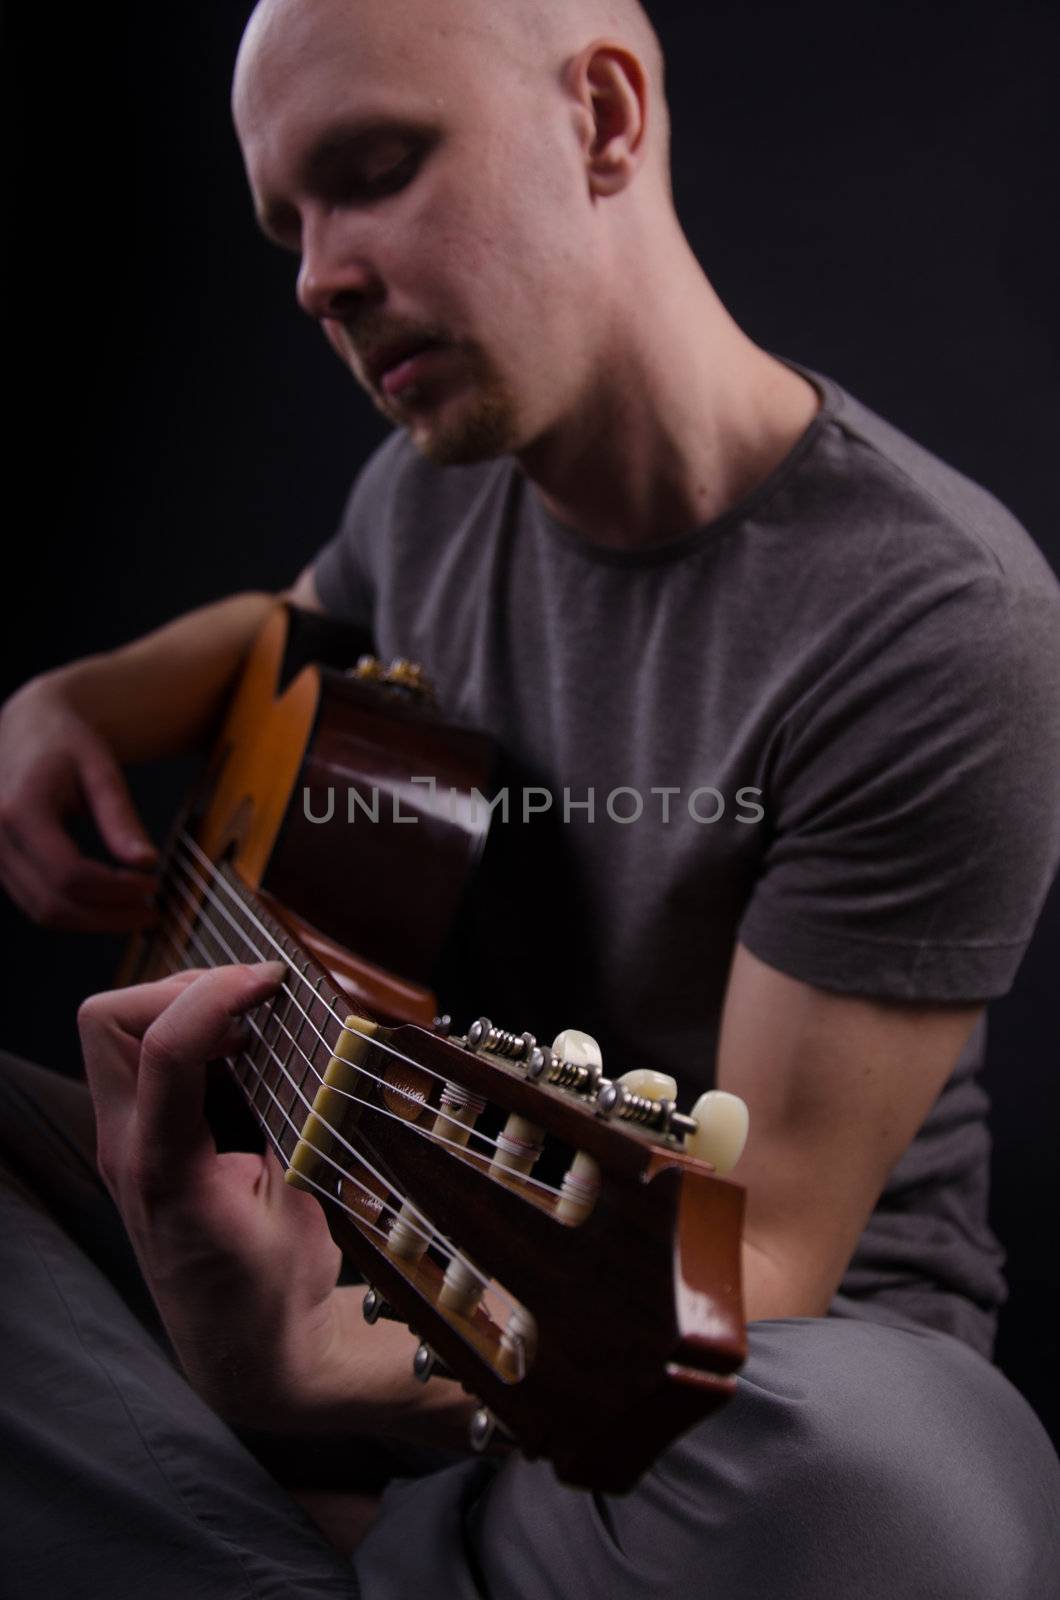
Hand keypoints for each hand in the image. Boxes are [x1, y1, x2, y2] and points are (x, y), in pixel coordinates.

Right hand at [0, 677, 157, 930]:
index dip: (116, 891)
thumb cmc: (67, 742)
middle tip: (151, 913)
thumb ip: (120, 817)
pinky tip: (110, 902)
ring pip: (41, 912)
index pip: (69, 875)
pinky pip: (34, 902)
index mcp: (20, 808)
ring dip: (92, 922)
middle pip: (53, 904)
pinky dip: (74, 911)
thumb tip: (147, 863)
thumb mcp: (101, 770)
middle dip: (108, 917)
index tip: (153, 886)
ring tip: (136, 912)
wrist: (28, 726)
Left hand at [79, 963, 349, 1427]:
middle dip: (180, 988)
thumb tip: (313, 1039)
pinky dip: (189, 1033)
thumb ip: (292, 1117)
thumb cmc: (272, 1290)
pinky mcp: (141, 1142)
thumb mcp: (294, 1203)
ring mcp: (125, 1144)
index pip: (164, 1049)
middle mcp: (127, 1148)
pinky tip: (242, 1049)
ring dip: (182, 1005)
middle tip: (253, 999)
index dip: (217, 994)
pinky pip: (142, 1060)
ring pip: (117, 1033)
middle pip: (110, 1022)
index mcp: (165, 1169)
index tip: (273, 981)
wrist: (243, 1353)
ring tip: (251, 1017)